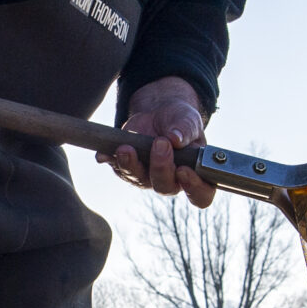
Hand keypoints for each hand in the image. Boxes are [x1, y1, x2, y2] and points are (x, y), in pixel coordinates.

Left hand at [101, 75, 214, 206]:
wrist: (160, 113)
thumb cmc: (181, 121)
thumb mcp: (189, 120)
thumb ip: (186, 129)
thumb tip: (175, 138)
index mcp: (195, 175)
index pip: (201, 195)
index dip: (193, 188)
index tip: (183, 170)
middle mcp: (171, 181)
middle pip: (165, 187)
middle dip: (161, 167)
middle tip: (160, 143)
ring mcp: (147, 177)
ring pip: (138, 179)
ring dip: (131, 165)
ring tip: (127, 147)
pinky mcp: (128, 168)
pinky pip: (117, 168)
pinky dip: (110, 159)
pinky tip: (105, 153)